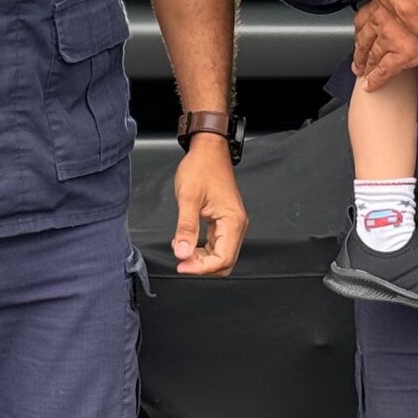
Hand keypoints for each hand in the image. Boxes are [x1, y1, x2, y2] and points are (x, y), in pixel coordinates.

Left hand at [170, 136, 246, 275]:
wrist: (208, 150)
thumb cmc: (201, 167)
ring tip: (182, 251)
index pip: (223, 259)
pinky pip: (218, 244)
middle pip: (225, 261)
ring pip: (222, 255)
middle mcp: (237, 224)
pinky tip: (188, 243)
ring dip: (202, 259)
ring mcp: (233, 223)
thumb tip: (182, 253)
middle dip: (202, 266)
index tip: (181, 266)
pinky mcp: (226, 220)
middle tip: (181, 261)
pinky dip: (203, 250)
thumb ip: (185, 228)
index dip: (201, 268)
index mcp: (232, 221)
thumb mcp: (188, 197)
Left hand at [353, 0, 417, 88]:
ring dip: (365, 66)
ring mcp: (389, 38)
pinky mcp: (400, 54)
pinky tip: (370, 85)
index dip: (358, 31)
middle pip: (363, 39)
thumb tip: (401, 6)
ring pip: (371, 55)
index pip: (362, 19)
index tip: (358, 38)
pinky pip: (383, 70)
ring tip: (362, 73)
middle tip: (357, 63)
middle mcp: (382, 20)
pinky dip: (375, 79)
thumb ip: (403, 1)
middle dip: (359, 52)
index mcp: (383, 3)